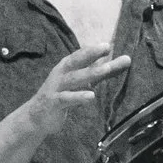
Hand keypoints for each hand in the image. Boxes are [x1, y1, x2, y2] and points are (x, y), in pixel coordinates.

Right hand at [11, 44, 130, 147]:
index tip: (107, 45)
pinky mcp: (54, 103)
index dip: (93, 50)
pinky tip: (91, 96)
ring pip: (74, 78)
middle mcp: (61, 74)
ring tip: (106, 68)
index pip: (81, 55)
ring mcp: (56, 88)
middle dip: (90, 54)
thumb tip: (126, 60)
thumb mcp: (84, 82)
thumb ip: (104, 72)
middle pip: (76, 61)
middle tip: (106, 47)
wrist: (36, 117)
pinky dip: (79, 97)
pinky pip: (67, 98)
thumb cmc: (63, 95)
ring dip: (90, 73)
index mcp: (67, 67)